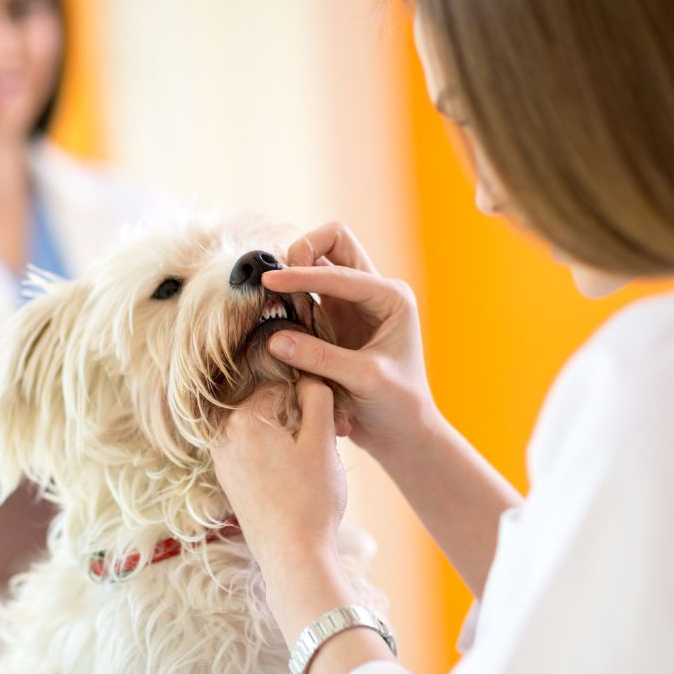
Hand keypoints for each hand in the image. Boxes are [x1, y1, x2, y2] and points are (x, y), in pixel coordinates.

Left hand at [212, 376, 345, 581]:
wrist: (293, 557)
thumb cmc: (311, 499)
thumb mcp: (323, 441)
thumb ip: (316, 398)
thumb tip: (307, 377)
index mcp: (245, 417)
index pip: (284, 385)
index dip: (311, 401)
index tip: (330, 424)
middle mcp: (225, 434)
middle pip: (269, 406)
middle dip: (297, 418)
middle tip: (326, 444)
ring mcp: (222, 458)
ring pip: (262, 429)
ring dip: (287, 437)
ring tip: (310, 463)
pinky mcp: (228, 479)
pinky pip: (253, 450)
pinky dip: (274, 455)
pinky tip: (294, 477)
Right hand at [263, 222, 440, 468]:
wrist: (403, 433)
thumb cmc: (397, 406)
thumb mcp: (364, 380)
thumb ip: (321, 357)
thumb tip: (274, 339)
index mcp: (390, 297)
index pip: (340, 270)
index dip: (302, 274)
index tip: (270, 282)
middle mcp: (373, 292)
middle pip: (333, 241)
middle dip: (303, 250)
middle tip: (277, 280)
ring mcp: (352, 304)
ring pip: (318, 261)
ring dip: (294, 272)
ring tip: (270, 296)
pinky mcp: (333, 319)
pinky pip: (307, 292)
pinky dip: (289, 295)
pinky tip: (274, 312)